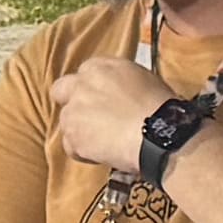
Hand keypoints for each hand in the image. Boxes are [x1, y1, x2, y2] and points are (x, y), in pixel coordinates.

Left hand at [53, 62, 177, 179]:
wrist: (157, 133)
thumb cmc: (161, 108)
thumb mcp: (144, 80)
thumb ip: (122, 82)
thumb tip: (121, 93)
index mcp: (101, 67)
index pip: (85, 73)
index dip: (92, 88)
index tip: (103, 100)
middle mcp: (82, 84)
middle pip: (61, 90)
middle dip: (70, 102)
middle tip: (88, 118)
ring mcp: (73, 110)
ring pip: (66, 121)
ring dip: (80, 131)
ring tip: (103, 143)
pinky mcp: (72, 136)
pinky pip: (70, 146)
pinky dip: (83, 153)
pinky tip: (103, 155)